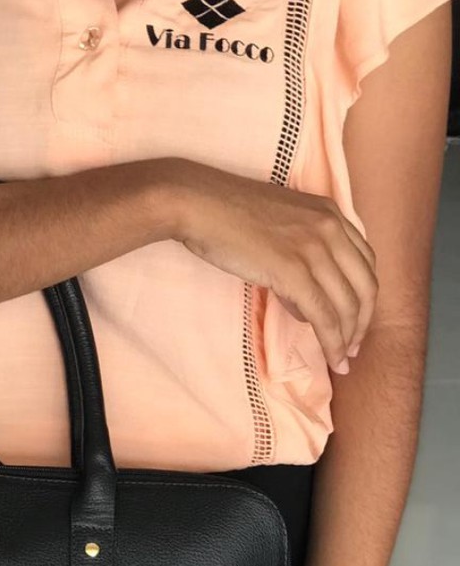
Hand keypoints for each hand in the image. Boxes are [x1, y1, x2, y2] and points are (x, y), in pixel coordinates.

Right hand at [165, 158, 378, 375]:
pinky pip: (323, 314)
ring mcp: (314, 249)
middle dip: (363, 323)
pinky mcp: (294, 271)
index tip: (356, 321)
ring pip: (347, 304)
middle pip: (365, 285)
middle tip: (353, 348)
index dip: (365, 297)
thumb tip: (304, 304)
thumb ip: (299, 258)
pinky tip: (331, 356)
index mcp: (331, 213)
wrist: (200, 205)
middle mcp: (332, 228)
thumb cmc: (227, 218)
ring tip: (342, 360)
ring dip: (348, 338)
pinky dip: (331, 340)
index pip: (365, 262)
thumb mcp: (278, 229)